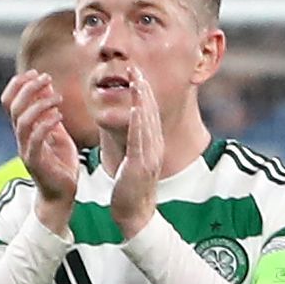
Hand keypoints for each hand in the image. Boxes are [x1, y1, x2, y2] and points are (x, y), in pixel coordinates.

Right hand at [3, 69, 82, 226]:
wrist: (62, 196)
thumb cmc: (61, 166)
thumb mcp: (58, 135)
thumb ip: (51, 116)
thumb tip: (48, 91)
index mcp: (24, 130)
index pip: (9, 102)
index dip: (18, 85)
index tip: (36, 73)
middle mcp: (21, 138)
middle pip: (14, 107)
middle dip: (28, 88)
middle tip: (46, 77)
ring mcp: (26, 150)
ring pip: (22, 121)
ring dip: (39, 104)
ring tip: (58, 97)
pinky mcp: (35, 162)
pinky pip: (35, 139)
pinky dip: (46, 123)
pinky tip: (60, 115)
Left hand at [102, 65, 167, 235]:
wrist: (136, 216)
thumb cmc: (130, 190)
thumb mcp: (135, 161)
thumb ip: (135, 144)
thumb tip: (131, 128)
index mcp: (152, 145)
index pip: (148, 113)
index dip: (143, 92)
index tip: (136, 74)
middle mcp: (154, 147)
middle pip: (149, 112)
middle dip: (143, 89)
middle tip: (136, 68)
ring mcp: (149, 155)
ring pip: (146, 121)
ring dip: (141, 98)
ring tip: (136, 79)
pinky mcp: (140, 164)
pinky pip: (139, 138)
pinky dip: (138, 121)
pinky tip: (136, 106)